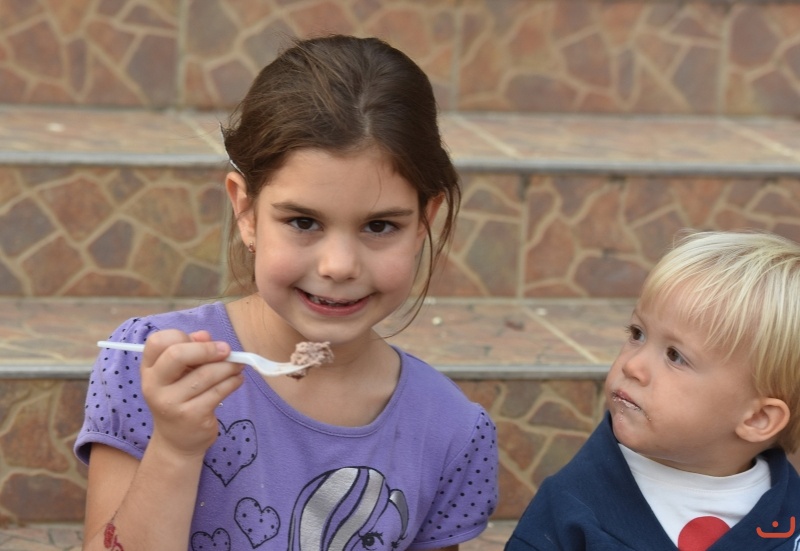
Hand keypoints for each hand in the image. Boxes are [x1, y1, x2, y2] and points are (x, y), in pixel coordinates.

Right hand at [140, 330, 244, 457]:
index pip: (158, 341)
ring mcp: (171, 403)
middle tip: (227, 350)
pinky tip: (237, 380)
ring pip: (206, 374)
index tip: (201, 341)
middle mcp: (154, 386)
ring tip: (238, 366)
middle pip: (177, 354)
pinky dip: (233, 382)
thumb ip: (190, 351)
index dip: (182, 336)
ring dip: (228, 367)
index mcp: (149, 370)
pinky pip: (218, 391)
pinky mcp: (192, 416)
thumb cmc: (181, 399)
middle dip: (208, 349)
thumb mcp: (178, 375)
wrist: (177, 441)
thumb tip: (205, 336)